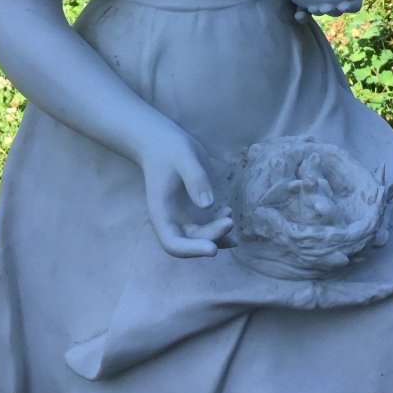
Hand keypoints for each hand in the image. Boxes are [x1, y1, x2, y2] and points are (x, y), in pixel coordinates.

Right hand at [141, 128, 234, 257]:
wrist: (163, 141)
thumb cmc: (169, 147)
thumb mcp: (183, 157)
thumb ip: (195, 179)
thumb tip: (209, 205)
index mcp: (161, 212)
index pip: (173, 244)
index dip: (192, 251)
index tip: (213, 249)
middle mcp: (172, 219)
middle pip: (191, 241)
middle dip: (211, 236)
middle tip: (229, 221)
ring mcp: (183, 215)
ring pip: (201, 236)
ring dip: (218, 234)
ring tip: (230, 219)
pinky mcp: (195, 209)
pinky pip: (208, 225)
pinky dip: (219, 225)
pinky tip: (228, 213)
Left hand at [294, 0, 367, 22]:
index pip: (354, 3)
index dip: (351, 6)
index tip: (344, 5)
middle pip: (336, 11)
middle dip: (330, 11)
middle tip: (323, 7)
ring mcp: (321, 0)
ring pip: (320, 12)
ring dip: (316, 13)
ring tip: (311, 8)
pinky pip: (305, 12)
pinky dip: (302, 16)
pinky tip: (297, 14)